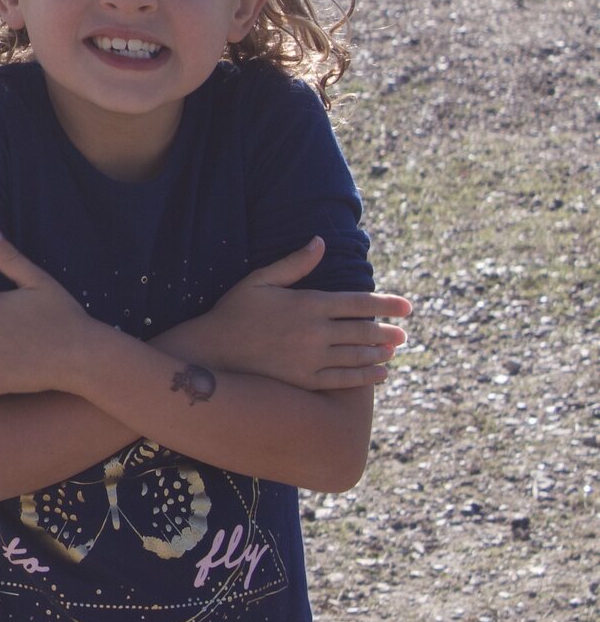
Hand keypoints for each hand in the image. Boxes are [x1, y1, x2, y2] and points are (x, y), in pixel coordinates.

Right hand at [183, 238, 411, 390]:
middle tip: (403, 333)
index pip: (359, 303)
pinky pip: (345, 379)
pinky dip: (367, 376)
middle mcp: (316, 331)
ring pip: (359, 355)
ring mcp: (312, 358)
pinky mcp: (306, 380)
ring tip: (393, 351)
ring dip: (380, 353)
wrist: (214, 350)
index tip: (407, 307)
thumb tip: (320, 242)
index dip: (387, 304)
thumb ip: (294, 263)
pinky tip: (380, 373)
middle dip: (388, 331)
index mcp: (308, 303)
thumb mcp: (260, 280)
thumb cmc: (235, 311)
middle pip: (364, 331)